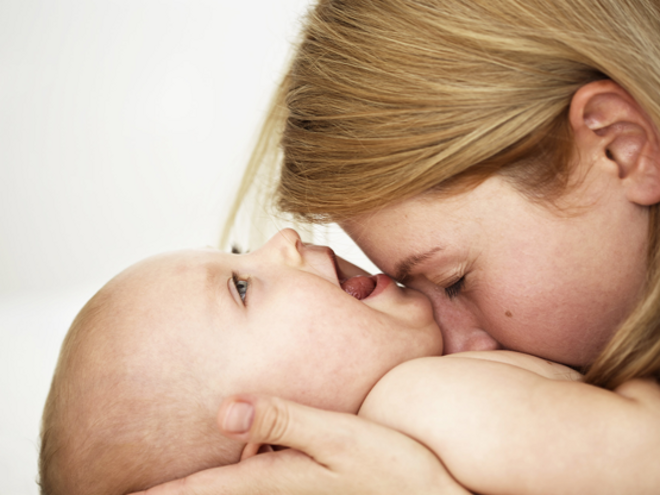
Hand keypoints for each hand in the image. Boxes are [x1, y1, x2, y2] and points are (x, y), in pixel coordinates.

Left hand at [130, 394, 470, 494]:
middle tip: (130, 488)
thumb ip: (281, 420)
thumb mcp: (338, 435)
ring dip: (199, 488)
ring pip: (229, 493)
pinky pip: (253, 490)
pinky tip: (239, 466)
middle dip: (171, 493)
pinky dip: (230, 485)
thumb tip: (224, 410)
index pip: (196, 491)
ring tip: (164, 485)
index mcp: (269, 480)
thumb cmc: (388, 466)